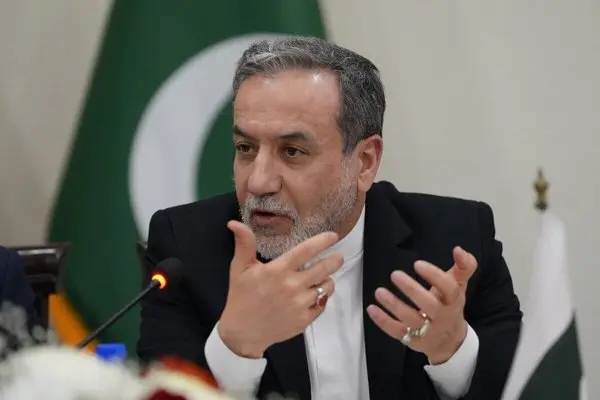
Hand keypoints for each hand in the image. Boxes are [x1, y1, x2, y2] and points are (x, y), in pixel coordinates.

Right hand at [218, 220, 342, 357]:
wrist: (242, 332)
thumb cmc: (241, 297)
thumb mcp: (239, 268)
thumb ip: (244, 244)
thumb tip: (235, 222)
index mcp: (277, 270)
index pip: (306, 250)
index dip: (323, 241)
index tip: (334, 236)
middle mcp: (292, 286)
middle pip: (324, 268)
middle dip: (334, 260)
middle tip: (337, 257)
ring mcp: (300, 304)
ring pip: (326, 286)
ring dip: (328, 280)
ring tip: (323, 278)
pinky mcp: (304, 320)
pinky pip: (322, 304)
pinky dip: (321, 298)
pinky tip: (314, 295)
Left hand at [366, 246, 476, 363]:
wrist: (450, 341)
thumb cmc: (449, 305)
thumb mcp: (458, 286)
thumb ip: (463, 266)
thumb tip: (458, 249)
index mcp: (454, 300)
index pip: (449, 288)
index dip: (434, 276)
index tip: (417, 264)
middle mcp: (443, 316)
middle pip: (429, 305)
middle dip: (412, 290)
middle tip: (395, 274)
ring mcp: (428, 331)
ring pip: (411, 319)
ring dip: (394, 305)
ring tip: (379, 291)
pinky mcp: (413, 340)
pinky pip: (397, 332)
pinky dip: (383, 321)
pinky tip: (371, 308)